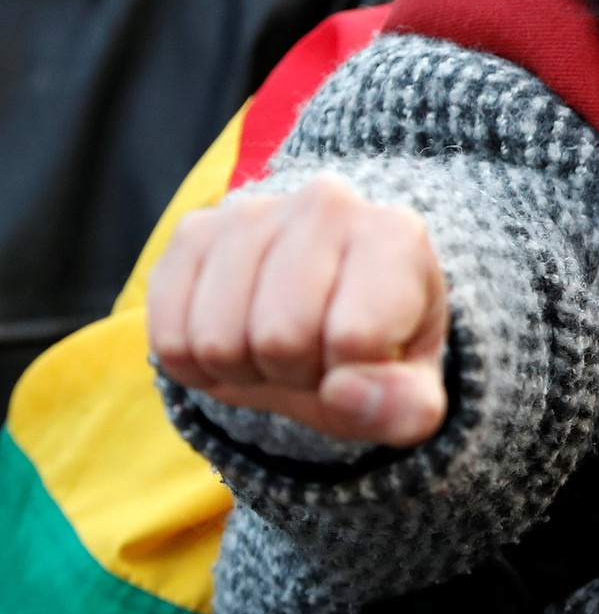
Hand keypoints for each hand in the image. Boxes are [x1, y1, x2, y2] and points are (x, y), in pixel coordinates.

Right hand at [148, 175, 448, 446]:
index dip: (350, 378)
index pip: (354, 338)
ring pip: (218, 341)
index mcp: (396, 236)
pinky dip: (198, 365)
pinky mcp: (193, 233)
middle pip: (279, 339)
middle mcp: (325, 205)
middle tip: (316, 354)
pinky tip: (236, 338)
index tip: (364, 358)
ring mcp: (252, 212)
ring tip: (279, 345)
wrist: (328, 303)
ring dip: (244, 370)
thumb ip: (406, 407)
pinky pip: (171, 337)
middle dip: (294, 374)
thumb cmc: (378, 348)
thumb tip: (345, 393)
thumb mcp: (412, 390)